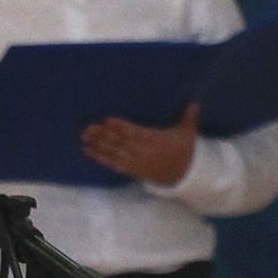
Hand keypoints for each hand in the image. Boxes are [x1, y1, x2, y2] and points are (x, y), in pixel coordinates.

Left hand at [81, 104, 199, 187]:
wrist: (183, 175)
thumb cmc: (183, 149)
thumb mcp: (188, 133)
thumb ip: (188, 117)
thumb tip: (194, 103)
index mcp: (156, 140)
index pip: (135, 133)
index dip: (122, 127)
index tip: (108, 120)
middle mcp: (143, 152)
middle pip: (121, 143)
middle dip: (103, 136)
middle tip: (88, 128)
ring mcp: (135, 161)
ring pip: (114, 153)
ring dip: (98, 145)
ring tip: (84, 138)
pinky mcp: (131, 169)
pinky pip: (113, 163)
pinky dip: (100, 157)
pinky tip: (88, 151)